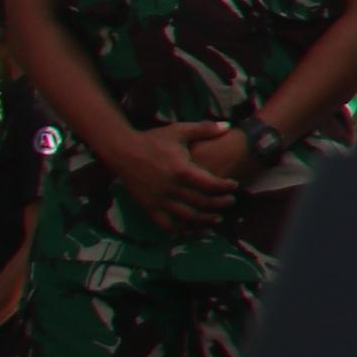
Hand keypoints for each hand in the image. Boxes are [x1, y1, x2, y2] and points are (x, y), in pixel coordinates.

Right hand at [106, 121, 239, 230]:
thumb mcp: (179, 131)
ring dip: (205, 220)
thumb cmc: (153, 140)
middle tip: (231, 202)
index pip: (211, 184)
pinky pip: (166, 225)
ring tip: (217, 218)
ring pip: (187, 217)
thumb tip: (229, 126)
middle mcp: (171, 188)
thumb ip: (204, 129)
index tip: (234, 185)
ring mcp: (159, 200)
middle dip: (220, 203)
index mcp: (181, 170)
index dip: (226, 187)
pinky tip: (192, 229)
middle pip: (202, 202)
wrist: (121, 150)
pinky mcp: (148, 207)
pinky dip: (181, 230)